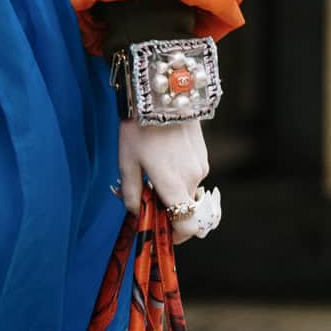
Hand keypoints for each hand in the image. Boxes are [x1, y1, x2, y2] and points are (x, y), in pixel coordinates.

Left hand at [117, 117, 207, 243]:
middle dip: (166, 207)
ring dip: (172, 189)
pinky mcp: (203, 153)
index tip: (163, 233)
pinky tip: (162, 157)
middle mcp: (193, 179)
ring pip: (187, 189)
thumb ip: (131, 192)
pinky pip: (191, 174)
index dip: (176, 235)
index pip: (186, 226)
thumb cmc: (140, 130)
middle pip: (183, 207)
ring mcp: (201, 166)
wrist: (163, 95)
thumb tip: (135, 212)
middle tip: (143, 194)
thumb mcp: (127, 162)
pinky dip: (179, 175)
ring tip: (149, 169)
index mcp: (174, 187)